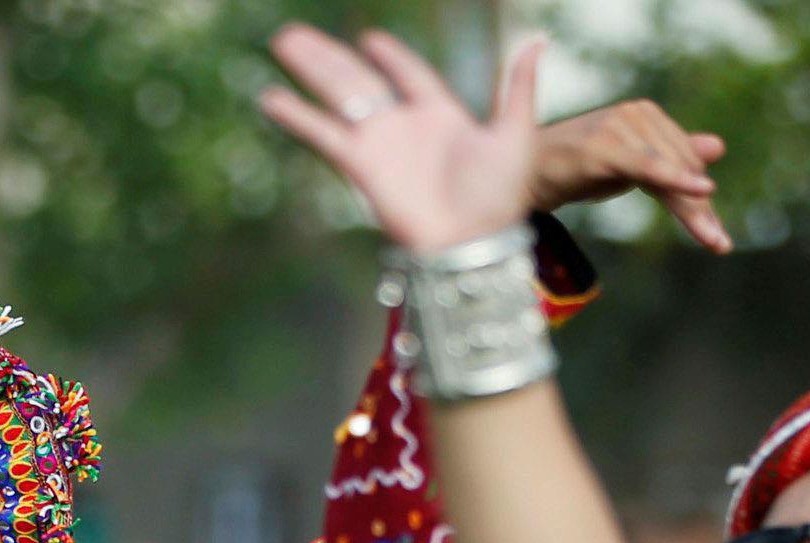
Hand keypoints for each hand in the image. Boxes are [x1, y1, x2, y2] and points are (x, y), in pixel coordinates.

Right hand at [260, 25, 543, 253]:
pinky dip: (298, 117)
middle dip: (329, 56)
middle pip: (360, 79)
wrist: (472, 240)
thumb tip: (538, 41)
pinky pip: (324, 135)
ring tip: (284, 42)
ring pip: (339, 95)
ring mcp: (378, 144)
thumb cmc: (499, 196)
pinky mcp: (361, 165)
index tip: (369, 39)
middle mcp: (402, 126)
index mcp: (440, 115)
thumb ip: (518, 87)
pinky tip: (272, 98)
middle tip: (296, 35)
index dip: (391, 57)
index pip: (409, 75)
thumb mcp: (516, 133)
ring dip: (311, 69)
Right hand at [526, 99, 729, 253]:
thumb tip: (719, 148)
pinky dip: (675, 178)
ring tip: (713, 239)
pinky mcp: (602, 146)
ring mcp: (617, 127)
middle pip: (681, 166)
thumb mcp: (624, 166)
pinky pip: (646, 166)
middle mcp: (635, 114)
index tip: (717, 233)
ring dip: (693, 209)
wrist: (514, 176)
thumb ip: (669, 157)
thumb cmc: (566, 171)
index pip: (683, 158)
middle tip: (719, 243)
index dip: (700, 195)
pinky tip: (704, 189)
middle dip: (699, 209)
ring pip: (669, 171)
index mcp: (644, 115)